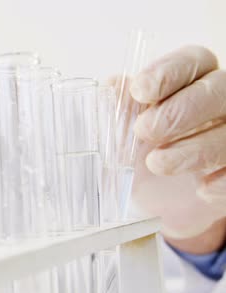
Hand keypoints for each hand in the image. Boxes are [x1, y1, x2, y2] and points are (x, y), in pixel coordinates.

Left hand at [130, 45, 225, 239]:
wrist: (170, 196)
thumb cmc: (152, 150)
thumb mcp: (133, 129)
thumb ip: (126, 107)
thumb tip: (113, 86)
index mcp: (198, 79)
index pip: (193, 60)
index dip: (168, 72)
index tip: (140, 91)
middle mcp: (225, 100)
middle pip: (218, 90)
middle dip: (180, 110)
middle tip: (145, 130)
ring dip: (194, 149)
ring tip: (158, 163)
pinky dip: (223, 180)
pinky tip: (201, 189)